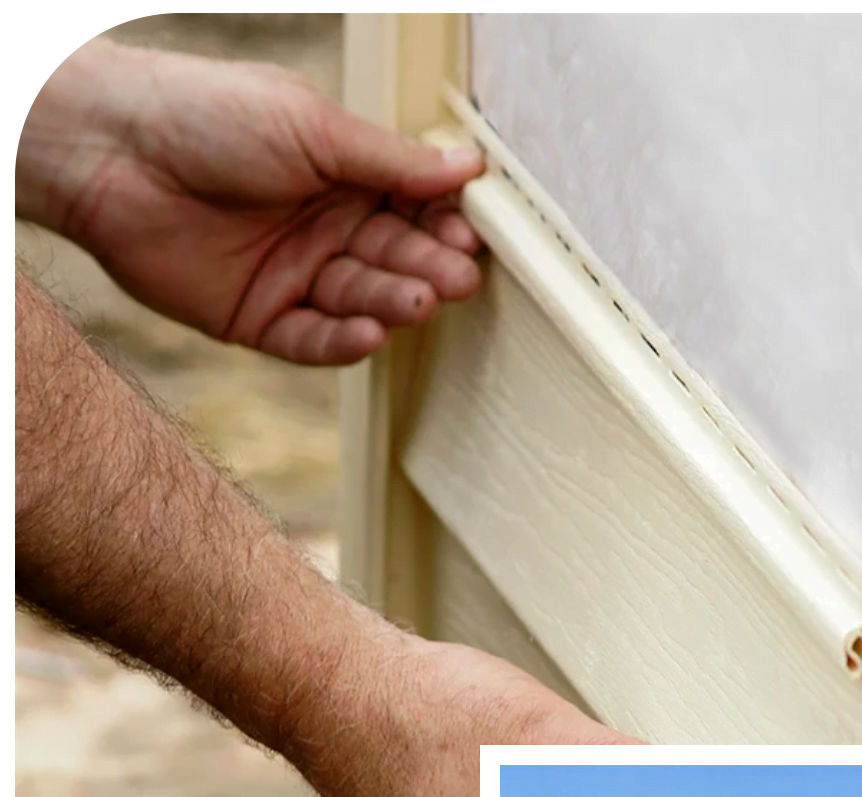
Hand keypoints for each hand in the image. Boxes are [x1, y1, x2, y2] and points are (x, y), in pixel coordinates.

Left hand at [18, 39, 484, 363]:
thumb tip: (466, 165)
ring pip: (359, 300)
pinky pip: (312, 340)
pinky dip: (342, 341)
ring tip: (417, 301)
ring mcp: (291, 275)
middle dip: (426, 268)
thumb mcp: (313, 128)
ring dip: (392, 303)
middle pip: (391, 258)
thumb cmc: (208, 116)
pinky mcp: (257, 319)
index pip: (410, 206)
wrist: (114, 153)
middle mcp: (321, 226)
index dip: (442, 222)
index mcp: (340, 173)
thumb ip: (390, 159)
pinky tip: (369, 333)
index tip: (473, 233)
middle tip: (456, 278)